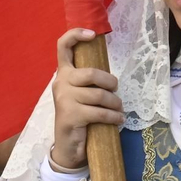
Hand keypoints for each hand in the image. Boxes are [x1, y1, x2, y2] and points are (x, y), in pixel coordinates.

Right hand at [49, 28, 122, 171]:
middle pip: (91, 73)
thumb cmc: (79, 116)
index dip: (76, 35)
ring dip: (115, 104)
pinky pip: (100, 112)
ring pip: (99, 95)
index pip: (63, 46)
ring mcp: (64, 99)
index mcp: (63, 74)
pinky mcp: (71, 115)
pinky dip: (114, 117)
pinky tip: (118, 120)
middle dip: (110, 82)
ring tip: (119, 110)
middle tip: (116, 90)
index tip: (93, 34)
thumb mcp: (81, 94)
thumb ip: (88, 81)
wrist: (68, 146)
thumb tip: (110, 75)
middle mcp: (61, 83)